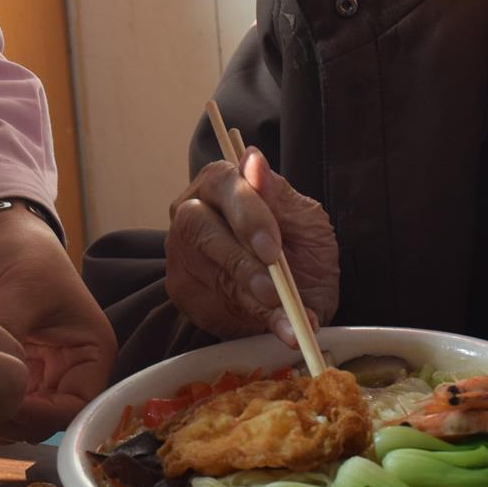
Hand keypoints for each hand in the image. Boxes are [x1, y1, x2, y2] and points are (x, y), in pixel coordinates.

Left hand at [0, 207, 116, 439]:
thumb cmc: (24, 256)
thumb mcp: (22, 294)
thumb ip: (6, 340)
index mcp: (90, 354)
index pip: (75, 407)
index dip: (40, 416)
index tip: (1, 405)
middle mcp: (68, 372)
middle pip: (44, 422)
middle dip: (8, 422)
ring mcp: (37, 376)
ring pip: (17, 421)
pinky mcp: (7, 373)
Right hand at [165, 147, 337, 346]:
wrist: (305, 298)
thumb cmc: (303, 250)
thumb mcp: (305, 220)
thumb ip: (279, 194)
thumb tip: (252, 158)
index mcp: (223, 183)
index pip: (222, 183)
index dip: (246, 214)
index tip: (272, 247)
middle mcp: (192, 212)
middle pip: (198, 227)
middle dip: (241, 261)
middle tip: (275, 289)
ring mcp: (182, 253)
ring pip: (208, 273)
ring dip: (252, 299)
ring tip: (288, 314)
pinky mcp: (184, 291)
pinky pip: (214, 308)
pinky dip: (253, 322)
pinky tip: (281, 328)